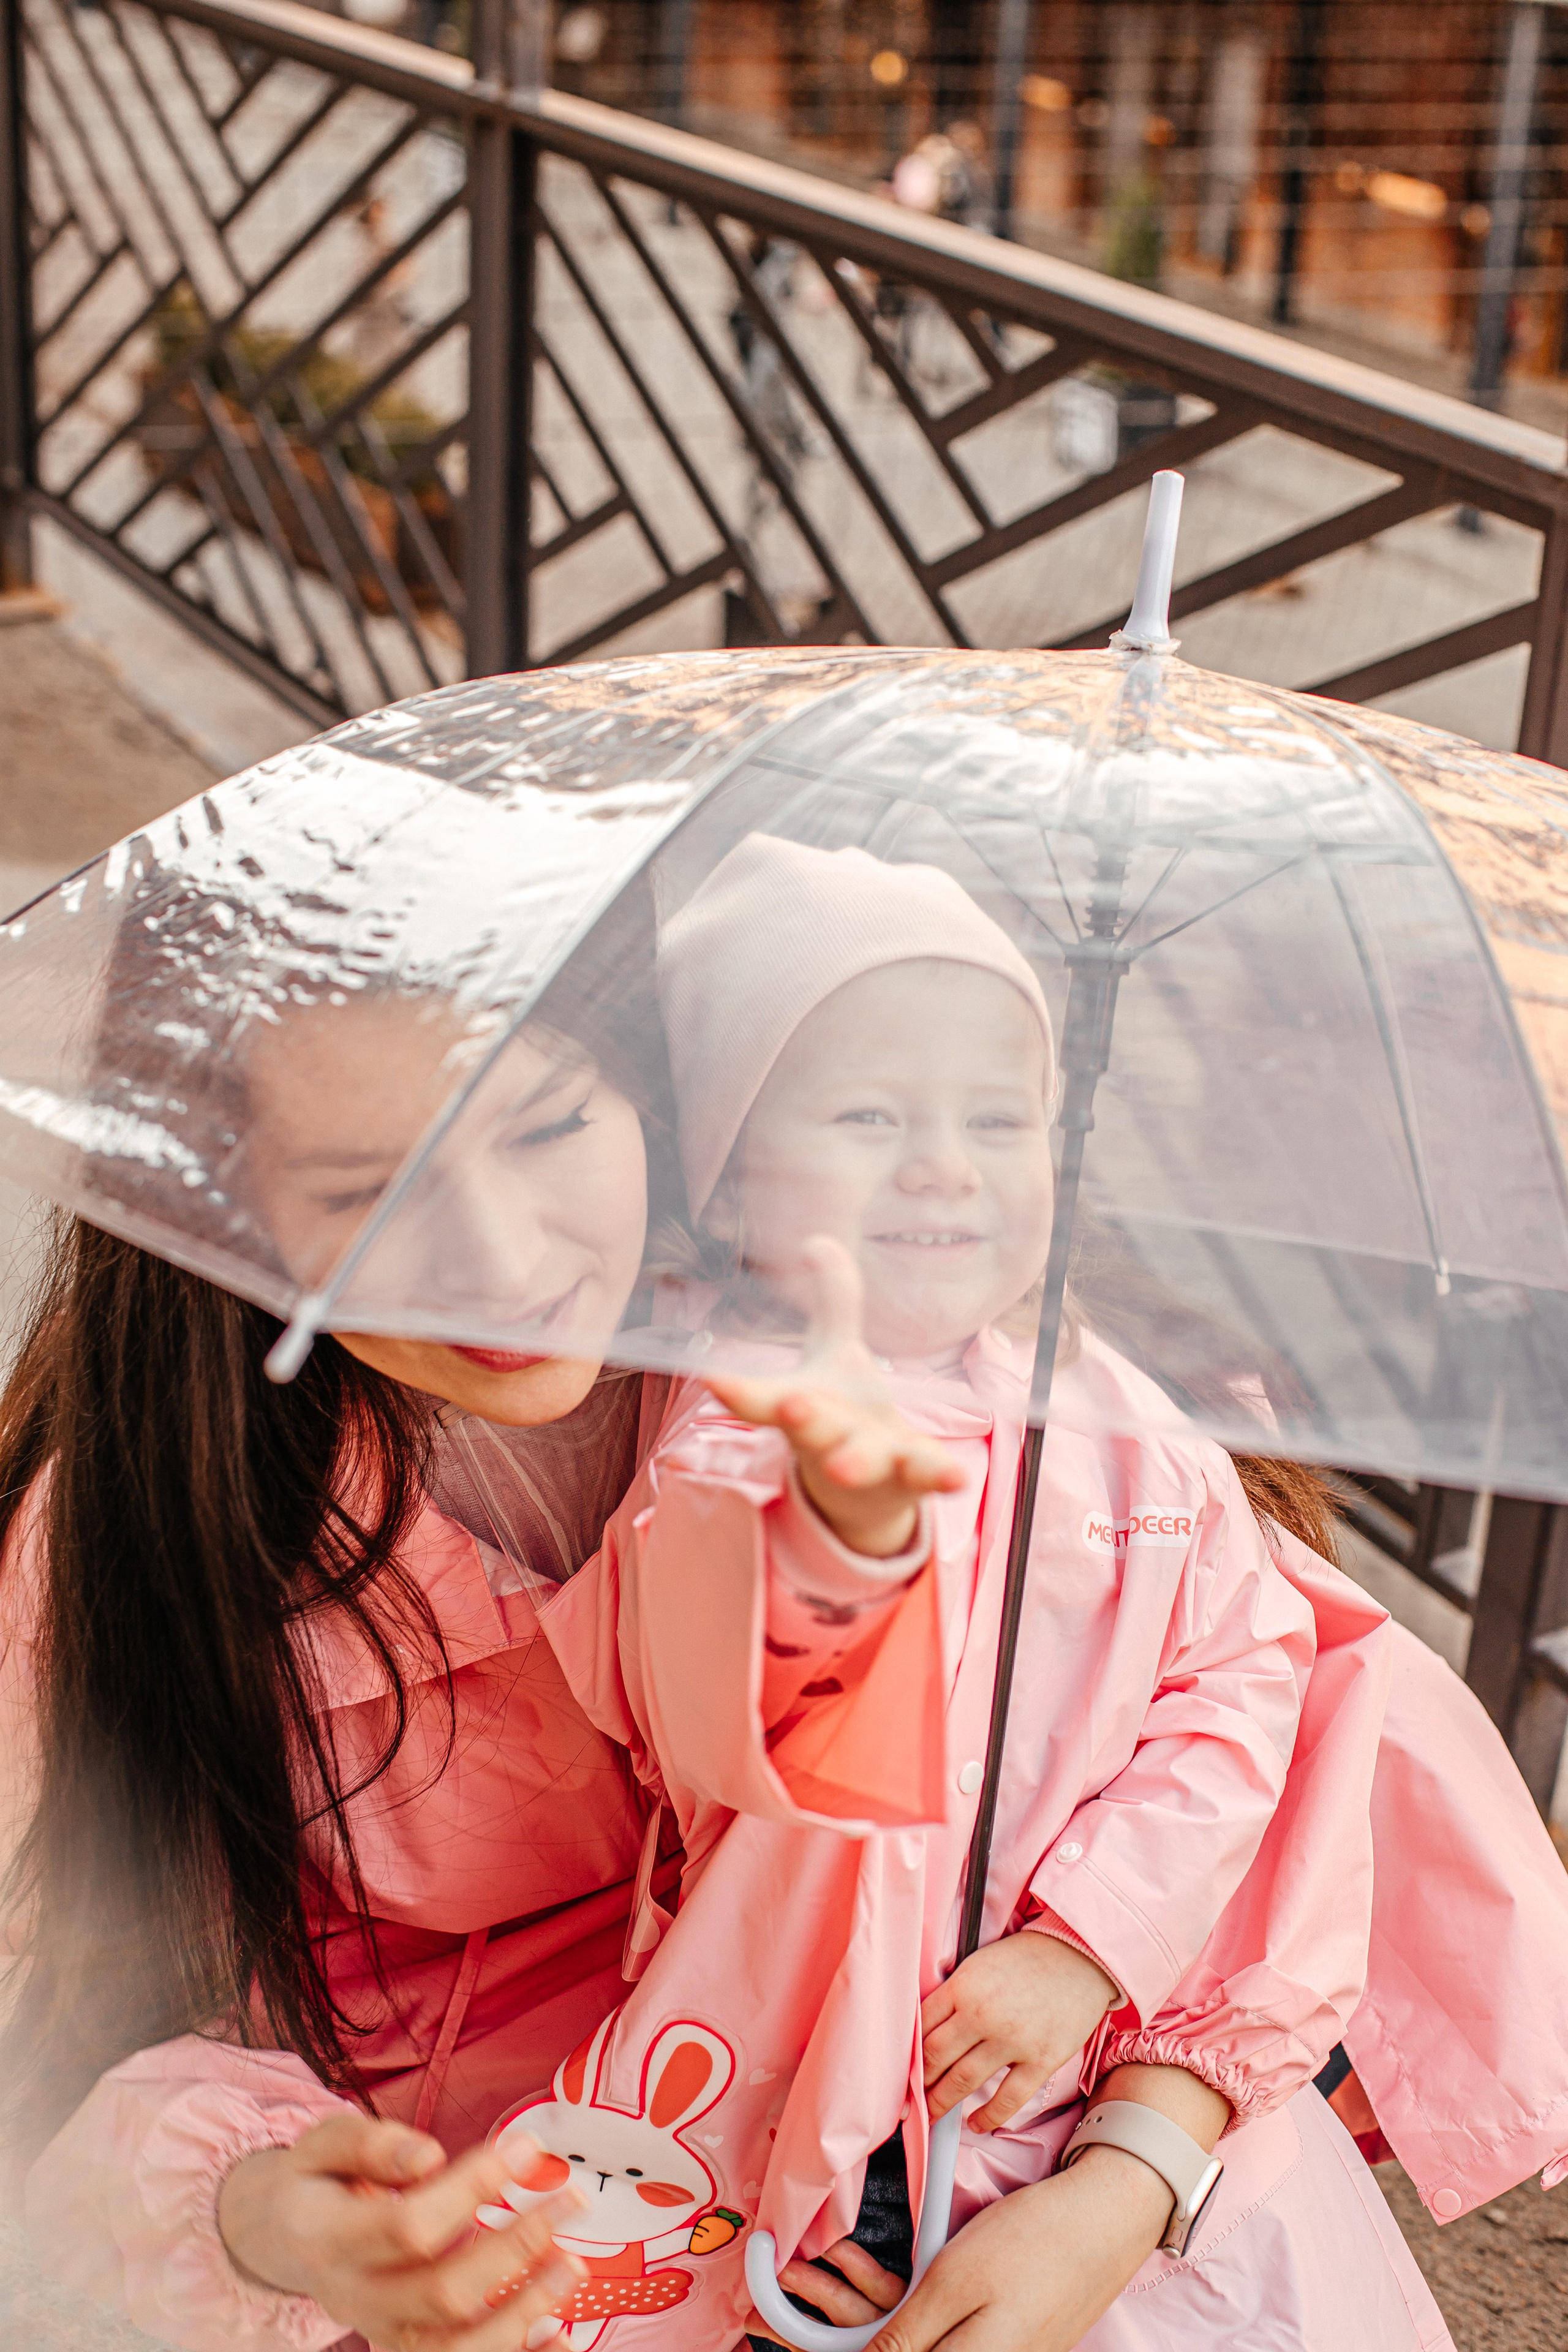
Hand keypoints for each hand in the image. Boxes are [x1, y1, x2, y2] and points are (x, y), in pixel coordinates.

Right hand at [216, 2114, 584, 2351]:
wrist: (287, 2239)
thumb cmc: (320, 2181)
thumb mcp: (325, 2144)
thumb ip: (373, 2144)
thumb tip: (430, 2159)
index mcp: (330, 2240)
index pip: (408, 2226)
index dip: (472, 2188)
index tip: (527, 2149)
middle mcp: (356, 2299)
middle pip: (440, 2294)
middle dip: (515, 2249)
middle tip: (572, 2201)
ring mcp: (382, 2333)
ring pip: (454, 2350)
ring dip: (522, 2314)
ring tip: (572, 2267)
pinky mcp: (408, 2351)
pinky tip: (561, 2339)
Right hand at [704, 1236, 962, 1557]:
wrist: (867, 1492)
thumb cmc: (841, 1413)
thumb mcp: (835, 1352)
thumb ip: (832, 1300)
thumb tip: (819, 1238)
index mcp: (802, 1406)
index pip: (761, 1398)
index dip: (739, 1390)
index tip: (712, 1377)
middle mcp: (829, 1436)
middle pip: (812, 1428)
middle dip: (804, 1418)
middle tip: (794, 1407)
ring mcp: (869, 1461)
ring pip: (859, 1461)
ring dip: (853, 1460)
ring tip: (844, 1467)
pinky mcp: (909, 1477)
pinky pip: (924, 1476)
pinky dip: (938, 1475)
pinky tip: (956, 1476)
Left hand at [762, 2156, 1172, 2351]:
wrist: (1107, 2220)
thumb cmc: (1033, 2244)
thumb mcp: (957, 2283)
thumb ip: (909, 2337)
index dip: (823, 2344)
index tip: (768, 2327)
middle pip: (893, 2348)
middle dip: (830, 2321)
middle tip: (779, 2293)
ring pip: (913, 2341)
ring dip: (858, 2309)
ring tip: (812, 2269)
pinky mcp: (1003, 2337)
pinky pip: (937, 2332)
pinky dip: (897, 2304)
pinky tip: (866, 2272)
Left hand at [921, 1932, 1118, 2130]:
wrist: (1081, 1956)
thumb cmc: (1031, 1956)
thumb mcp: (981, 1962)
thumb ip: (957, 1992)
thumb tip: (932, 2028)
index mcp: (964, 1985)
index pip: (923, 2026)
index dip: (909, 2052)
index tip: (905, 2068)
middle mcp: (982, 2014)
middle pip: (936, 2057)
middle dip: (921, 2083)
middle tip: (912, 2098)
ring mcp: (1012, 2040)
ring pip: (963, 2081)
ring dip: (942, 2103)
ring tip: (934, 2114)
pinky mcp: (1040, 2060)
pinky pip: (1006, 2099)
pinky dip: (987, 2117)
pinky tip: (976, 2123)